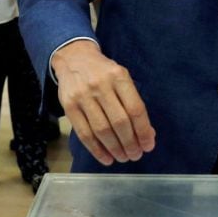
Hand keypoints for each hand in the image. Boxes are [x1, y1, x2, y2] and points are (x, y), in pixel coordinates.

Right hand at [52, 40, 155, 164]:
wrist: (73, 58)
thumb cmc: (103, 72)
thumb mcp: (121, 77)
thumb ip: (132, 102)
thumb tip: (147, 133)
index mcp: (119, 77)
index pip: (135, 109)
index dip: (143, 131)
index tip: (148, 146)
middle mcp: (101, 86)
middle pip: (119, 122)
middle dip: (130, 143)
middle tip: (136, 155)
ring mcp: (83, 96)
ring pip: (102, 130)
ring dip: (115, 149)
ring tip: (124, 158)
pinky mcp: (69, 107)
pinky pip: (84, 134)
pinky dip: (97, 150)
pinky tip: (106, 158)